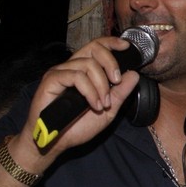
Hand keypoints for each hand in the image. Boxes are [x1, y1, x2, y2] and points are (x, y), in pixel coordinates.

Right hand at [20, 36, 140, 165]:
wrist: (57, 143)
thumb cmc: (77, 127)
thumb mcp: (107, 111)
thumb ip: (120, 93)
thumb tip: (134, 74)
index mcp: (83, 71)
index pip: (96, 47)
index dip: (111, 43)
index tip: (125, 47)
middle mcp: (71, 67)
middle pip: (93, 48)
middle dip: (110, 62)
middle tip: (117, 81)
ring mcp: (60, 72)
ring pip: (87, 64)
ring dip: (101, 85)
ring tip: (103, 104)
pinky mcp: (51, 80)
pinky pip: (76, 77)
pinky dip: (90, 91)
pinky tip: (94, 105)